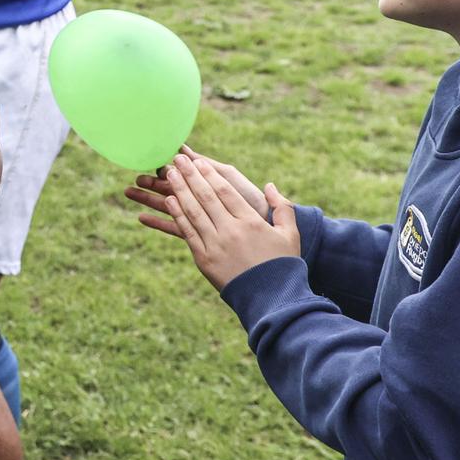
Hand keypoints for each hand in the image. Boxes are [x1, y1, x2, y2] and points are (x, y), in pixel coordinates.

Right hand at [126, 144, 268, 236]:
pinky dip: (158, 223)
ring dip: (149, 200)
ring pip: (168, 207)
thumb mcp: (230, 178)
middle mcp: (200, 202)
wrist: (267, 225)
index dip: (167, 172)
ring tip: (128, 192)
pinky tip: (141, 218)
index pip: (181, 177)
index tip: (152, 165)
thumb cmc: (252, 200)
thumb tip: (184, 150)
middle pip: (171, 190)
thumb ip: (207, 167)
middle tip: (135, 178)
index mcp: (206, 186)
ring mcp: (198, 218)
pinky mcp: (199, 235)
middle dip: (153, 184)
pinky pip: (175, 228)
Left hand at [163, 153, 299, 290]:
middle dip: (190, 175)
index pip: (225, 191)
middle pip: (205, 197)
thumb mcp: (290, 234)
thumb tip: (269, 186)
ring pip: (193, 211)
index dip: (209, 174)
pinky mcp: (205, 259)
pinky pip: (188, 232)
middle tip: (176, 160)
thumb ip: (282, 207)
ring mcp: (216, 245)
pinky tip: (169, 201)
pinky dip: (177, 215)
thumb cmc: (284, 265)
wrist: (273, 300)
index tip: (197, 161)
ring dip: (179, 190)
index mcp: (251, 221)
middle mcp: (231, 230)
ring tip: (168, 174)